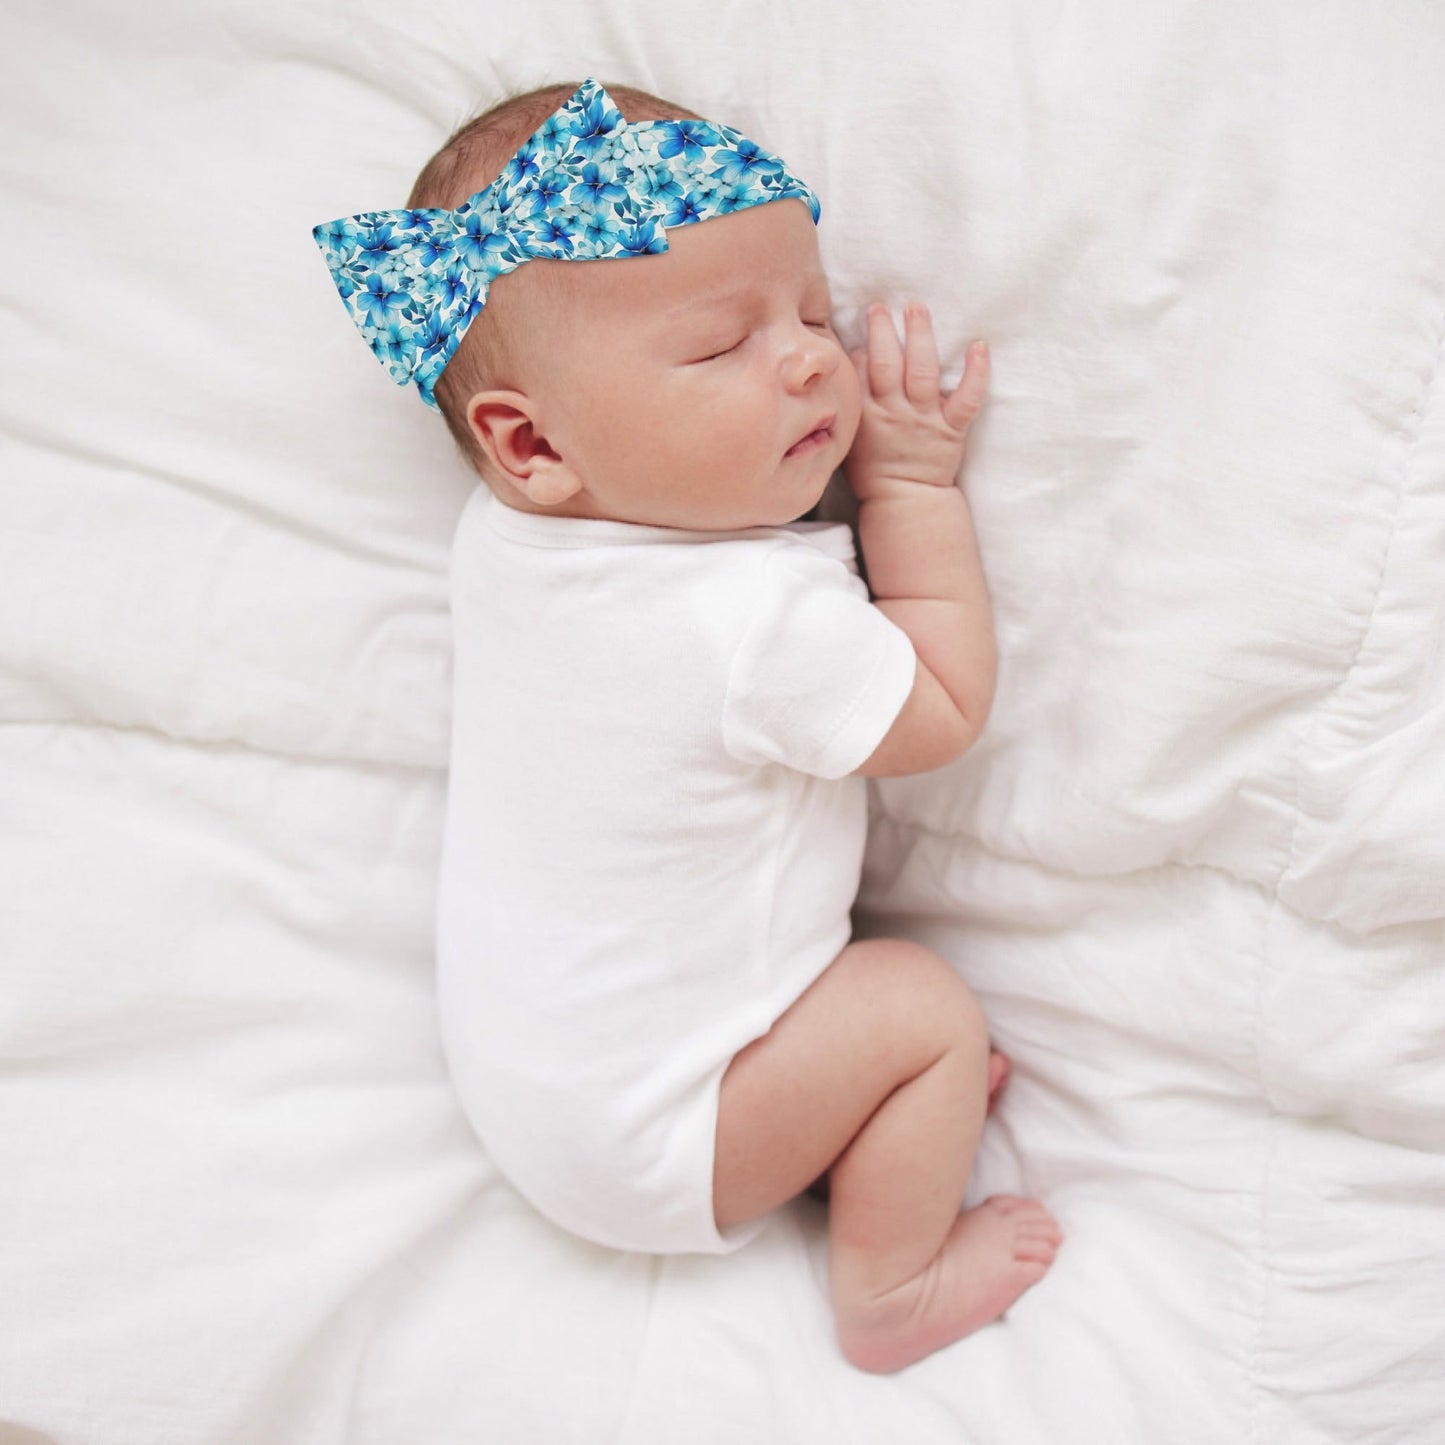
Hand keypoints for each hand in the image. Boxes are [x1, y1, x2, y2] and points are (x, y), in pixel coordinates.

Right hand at [842, 301, 988, 503]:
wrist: (904, 501)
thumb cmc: (872, 470)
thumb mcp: (848, 439)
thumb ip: (848, 406)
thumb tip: (846, 369)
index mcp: (865, 416)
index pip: (858, 372)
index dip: (859, 348)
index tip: (860, 332)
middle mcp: (894, 413)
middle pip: (886, 364)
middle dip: (882, 331)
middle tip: (880, 306)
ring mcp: (924, 420)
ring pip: (921, 372)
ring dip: (919, 336)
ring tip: (916, 308)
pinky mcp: (951, 428)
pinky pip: (967, 399)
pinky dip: (976, 372)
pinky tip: (978, 346)